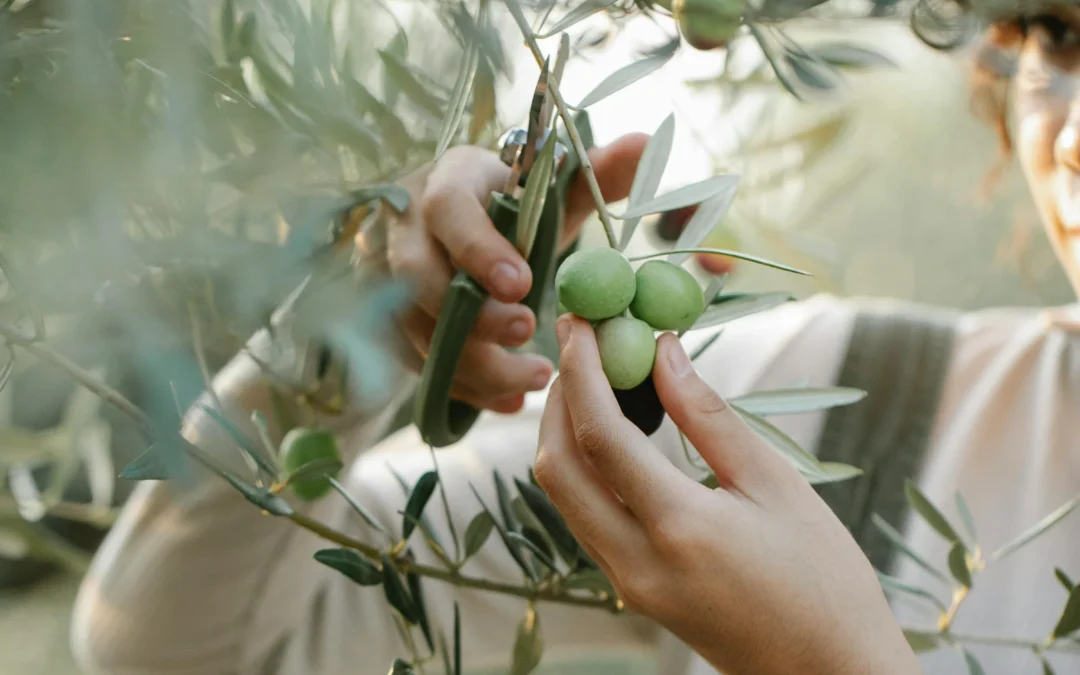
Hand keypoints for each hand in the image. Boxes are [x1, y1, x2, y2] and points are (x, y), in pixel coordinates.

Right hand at [375, 135, 646, 413]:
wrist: (467, 225)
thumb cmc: (514, 206)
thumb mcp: (553, 188)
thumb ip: (597, 172)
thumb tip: (645, 143)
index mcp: (448, 180)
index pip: (446, 208)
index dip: (478, 249)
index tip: (523, 285)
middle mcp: (406, 226)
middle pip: (417, 277)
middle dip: (471, 315)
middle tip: (527, 333)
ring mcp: (388, 277)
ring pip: (414, 329)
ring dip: (473, 363)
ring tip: (534, 379)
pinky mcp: (390, 320)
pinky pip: (417, 362)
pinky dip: (464, 387)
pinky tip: (508, 401)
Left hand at [534, 315, 922, 674]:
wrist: (827, 674)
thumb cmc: (824, 579)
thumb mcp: (776, 485)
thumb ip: (709, 416)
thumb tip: (663, 352)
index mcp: (678, 528)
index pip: (600, 437)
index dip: (581, 372)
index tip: (580, 322)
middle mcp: (636, 562)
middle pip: (557, 468)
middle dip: (558, 399)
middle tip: (579, 346)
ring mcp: (627, 583)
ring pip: (564, 496)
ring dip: (565, 432)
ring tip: (594, 378)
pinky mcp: (632, 591)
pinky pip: (584, 519)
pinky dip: (584, 468)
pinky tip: (612, 433)